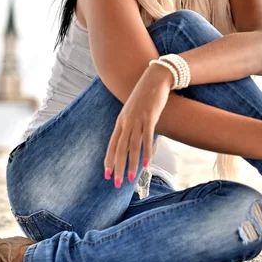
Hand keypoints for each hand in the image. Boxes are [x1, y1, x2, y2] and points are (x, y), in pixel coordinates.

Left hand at [104, 64, 172, 186]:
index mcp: (121, 121)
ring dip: (132, 163)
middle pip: (120, 148)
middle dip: (118, 167)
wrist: (155, 78)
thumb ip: (131, 124)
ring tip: (131, 178)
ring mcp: (137, 119)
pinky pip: (147, 138)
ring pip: (132, 146)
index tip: (107, 175)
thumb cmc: (145, 96)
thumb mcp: (134, 110)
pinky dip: (146, 152)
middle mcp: (127, 122)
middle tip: (117, 183)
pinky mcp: (150, 117)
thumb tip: (131, 138)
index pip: (112, 144)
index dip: (109, 160)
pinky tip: (146, 163)